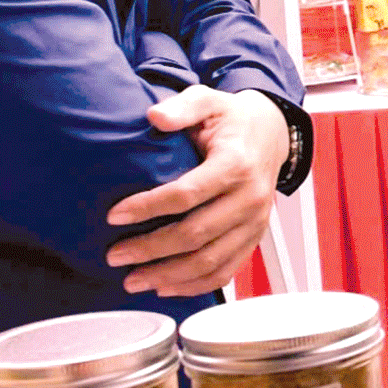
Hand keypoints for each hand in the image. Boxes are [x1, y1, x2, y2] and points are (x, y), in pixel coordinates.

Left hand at [105, 87, 289, 296]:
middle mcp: (249, 198)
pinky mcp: (254, 237)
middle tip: (115, 255)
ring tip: (133, 280)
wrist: (272, 134)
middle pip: (195, 235)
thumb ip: (182, 106)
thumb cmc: (234, 120)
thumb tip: (155, 116)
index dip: (149, 207)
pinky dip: (195, 285)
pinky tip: (165, 287)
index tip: (115, 215)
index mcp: (236, 165)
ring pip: (210, 261)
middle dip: (151, 250)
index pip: (187, 194)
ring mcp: (254, 222)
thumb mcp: (208, 100)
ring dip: (169, 276)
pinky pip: (226, 270)